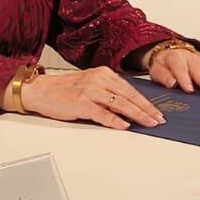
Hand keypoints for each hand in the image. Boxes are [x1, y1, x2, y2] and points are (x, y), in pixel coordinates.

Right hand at [15, 66, 166, 128]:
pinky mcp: (81, 103)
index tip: (157, 112)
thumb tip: (129, 106)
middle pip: (128, 96)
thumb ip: (109, 91)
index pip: (130, 89)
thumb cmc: (65, 90)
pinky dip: (114, 120)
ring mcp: (90, 91)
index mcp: (103, 73)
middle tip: (159, 119)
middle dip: (146, 109)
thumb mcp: (90, 84)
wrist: (41, 91)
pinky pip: (102, 113)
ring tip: (148, 123)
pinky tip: (124, 126)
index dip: (146, 101)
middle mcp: (98, 80)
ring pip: (119, 104)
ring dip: (136, 115)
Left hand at [146, 47, 199, 93]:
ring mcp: (198, 62)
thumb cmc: (163, 64)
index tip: (189, 90)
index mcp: (175, 58)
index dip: (185, 79)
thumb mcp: (156, 69)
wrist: (167, 53)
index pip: (180, 69)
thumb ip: (163, 76)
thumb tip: (171, 84)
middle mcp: (189, 58)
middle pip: (197, 68)